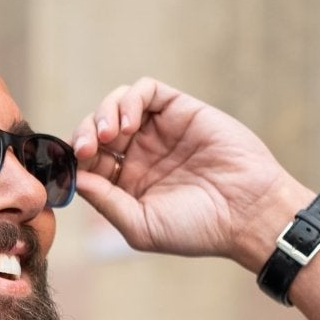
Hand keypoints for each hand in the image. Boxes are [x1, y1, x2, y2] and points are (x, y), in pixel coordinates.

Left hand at [71, 78, 311, 267]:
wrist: (247, 211)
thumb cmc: (197, 228)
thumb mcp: (141, 226)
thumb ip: (106, 203)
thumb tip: (76, 179)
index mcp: (128, 186)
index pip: (89, 164)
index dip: (75, 161)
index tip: (72, 167)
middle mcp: (141, 156)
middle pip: (97, 131)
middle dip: (85, 135)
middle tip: (87, 148)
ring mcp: (160, 131)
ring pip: (116, 106)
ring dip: (103, 115)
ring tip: (109, 135)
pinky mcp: (180, 110)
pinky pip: (145, 91)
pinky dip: (130, 100)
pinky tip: (129, 124)